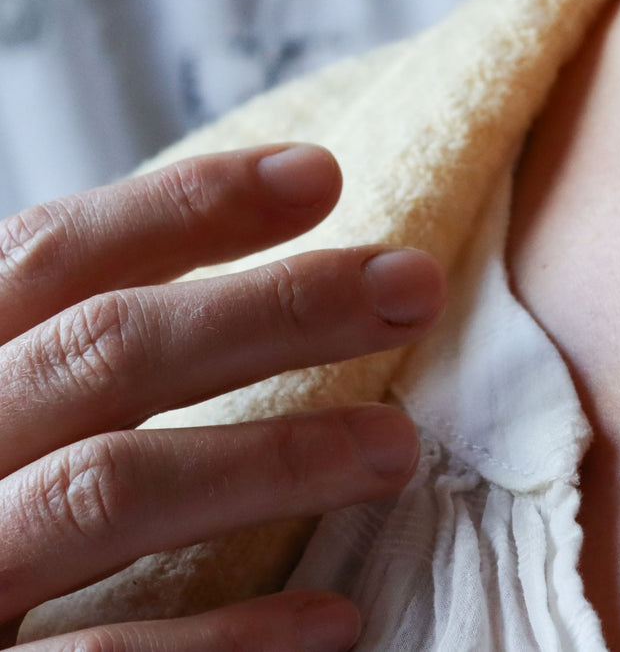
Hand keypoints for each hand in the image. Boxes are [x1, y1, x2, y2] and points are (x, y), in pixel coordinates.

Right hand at [0, 143, 445, 650]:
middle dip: (273, 309)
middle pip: (102, 353)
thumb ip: (77, 365)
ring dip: (272, 460)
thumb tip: (256, 288)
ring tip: (399, 448)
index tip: (323, 174)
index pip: (51, 256)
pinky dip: (221, 641)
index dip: (185, 207)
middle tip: (417, 284)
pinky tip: (331, 622)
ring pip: (107, 490)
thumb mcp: (4, 415)